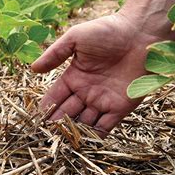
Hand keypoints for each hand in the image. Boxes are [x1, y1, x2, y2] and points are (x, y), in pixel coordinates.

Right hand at [31, 13, 165, 136]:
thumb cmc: (107, 31)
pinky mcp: (121, 108)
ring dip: (74, 133)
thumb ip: (55, 54)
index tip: (36, 121)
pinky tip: (84, 144)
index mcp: (74, 77)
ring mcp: (103, 101)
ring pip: (84, 122)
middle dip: (57, 124)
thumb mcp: (75, 38)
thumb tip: (33, 69)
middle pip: (68, 113)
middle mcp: (86, 92)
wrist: (141, 33)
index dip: (46, 108)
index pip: (55, 97)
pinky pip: (105, 126)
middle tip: (47, 137)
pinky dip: (95, 136)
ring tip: (62, 144)